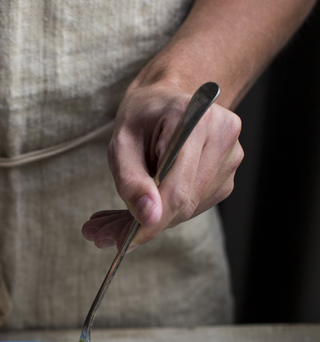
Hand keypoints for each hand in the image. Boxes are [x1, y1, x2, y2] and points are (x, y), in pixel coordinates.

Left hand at [82, 81, 242, 249]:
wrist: (167, 99)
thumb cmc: (142, 117)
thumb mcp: (121, 143)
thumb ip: (131, 182)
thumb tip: (149, 218)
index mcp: (194, 117)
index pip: (178, 186)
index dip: (153, 220)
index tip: (126, 241)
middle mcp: (222, 133)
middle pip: (186, 201)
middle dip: (148, 221)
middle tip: (109, 233)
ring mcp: (231, 154)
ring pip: (191, 208)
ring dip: (157, 217)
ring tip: (124, 212)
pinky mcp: (228, 173)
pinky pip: (198, 205)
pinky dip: (171, 210)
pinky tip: (152, 199)